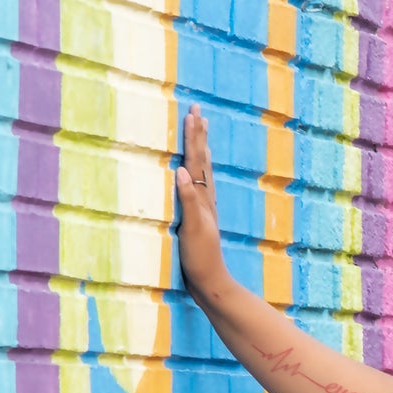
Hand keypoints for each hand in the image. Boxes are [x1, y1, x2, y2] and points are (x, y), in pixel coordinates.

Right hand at [174, 103, 225, 299]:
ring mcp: (203, 207)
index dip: (194, 137)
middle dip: (199, 135)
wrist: (210, 281)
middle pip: (201, 159)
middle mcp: (205, 198)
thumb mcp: (193, 228)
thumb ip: (188, 200)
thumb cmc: (200, 257)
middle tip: (198, 111)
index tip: (193, 113)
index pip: (196, 160)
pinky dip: (196, 171)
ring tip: (201, 131)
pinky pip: (198, 185)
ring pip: (202, 170)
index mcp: (203, 197)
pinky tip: (193, 171)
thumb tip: (182, 170)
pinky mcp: (198, 217)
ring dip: (200, 148)